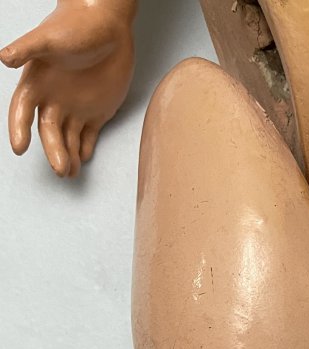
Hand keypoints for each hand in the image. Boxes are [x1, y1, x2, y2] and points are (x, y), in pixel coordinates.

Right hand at [1, 1, 133, 176]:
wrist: (107, 24)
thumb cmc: (75, 26)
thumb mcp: (49, 37)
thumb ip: (27, 48)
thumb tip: (4, 58)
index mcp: (37, 82)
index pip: (23, 111)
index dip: (19, 129)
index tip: (19, 147)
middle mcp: (53, 98)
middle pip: (48, 132)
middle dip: (53, 151)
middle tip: (60, 169)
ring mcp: (75, 107)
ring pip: (68, 139)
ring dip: (69, 156)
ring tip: (70, 172)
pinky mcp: (96, 111)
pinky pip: (89, 136)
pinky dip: (86, 149)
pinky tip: (84, 158)